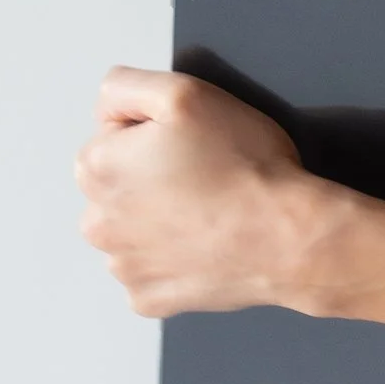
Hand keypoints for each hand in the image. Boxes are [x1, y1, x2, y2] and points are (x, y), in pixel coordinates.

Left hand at [75, 65, 345, 318]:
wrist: (287, 238)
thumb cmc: (244, 167)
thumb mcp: (185, 92)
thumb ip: (127, 85)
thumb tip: (106, 103)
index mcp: (97, 167)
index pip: (110, 135)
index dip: (152, 132)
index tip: (188, 143)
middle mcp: (97, 222)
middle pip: (116, 185)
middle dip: (147, 177)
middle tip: (201, 174)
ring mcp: (122, 266)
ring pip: (131, 229)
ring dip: (156, 220)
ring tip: (206, 210)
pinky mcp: (148, 298)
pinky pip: (150, 271)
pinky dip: (172, 259)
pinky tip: (204, 244)